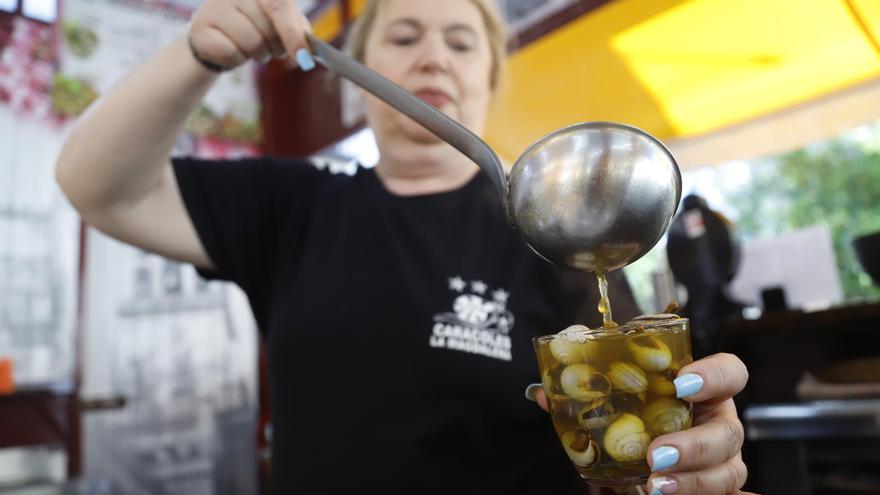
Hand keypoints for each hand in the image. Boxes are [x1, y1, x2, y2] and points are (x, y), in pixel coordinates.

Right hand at [188, 0, 311, 69]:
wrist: (217, 35)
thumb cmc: (255, 27)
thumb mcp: (280, 23)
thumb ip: (297, 30)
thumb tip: (306, 52)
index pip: (279, 5)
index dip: (293, 32)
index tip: (303, 55)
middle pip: (267, 29)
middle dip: (277, 48)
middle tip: (273, 49)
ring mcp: (213, 7)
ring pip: (251, 43)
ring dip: (259, 55)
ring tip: (254, 49)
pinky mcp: (200, 28)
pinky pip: (232, 53)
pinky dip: (239, 60)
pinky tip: (234, 50)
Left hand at [530, 353, 756, 494]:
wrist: (629, 454)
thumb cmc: (629, 415)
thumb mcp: (609, 399)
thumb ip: (582, 390)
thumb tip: (542, 393)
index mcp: (700, 390)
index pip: (730, 371)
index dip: (714, 374)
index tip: (681, 382)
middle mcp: (717, 423)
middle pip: (729, 431)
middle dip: (696, 445)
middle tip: (656, 454)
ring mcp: (719, 460)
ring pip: (727, 472)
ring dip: (693, 481)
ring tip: (656, 486)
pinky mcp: (711, 486)